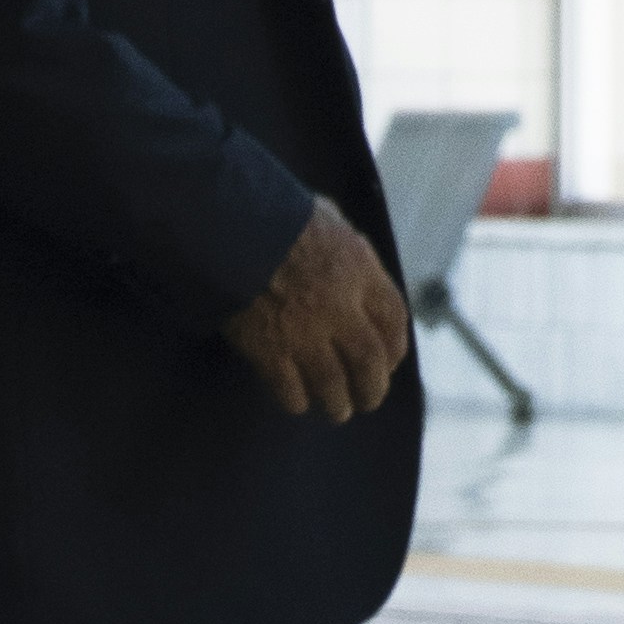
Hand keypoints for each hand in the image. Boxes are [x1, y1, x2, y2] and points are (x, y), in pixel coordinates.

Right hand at [223, 197, 411, 422]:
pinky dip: (296, 400)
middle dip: (372, 388)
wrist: (227, 223)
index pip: (393, 319)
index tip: (389, 363)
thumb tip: (355, 255)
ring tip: (337, 411)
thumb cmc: (275, 213)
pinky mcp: (268, 349)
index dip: (395, 348)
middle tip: (368, 400)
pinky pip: (289, 389)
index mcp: (359, 270)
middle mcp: (339, 306)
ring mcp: (304, 332)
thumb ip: (346, 244)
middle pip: (369, 362)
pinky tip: (297, 402)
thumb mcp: (327, 216)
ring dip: (338, 404)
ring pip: (333, 384)